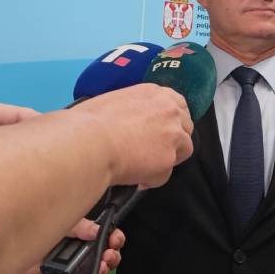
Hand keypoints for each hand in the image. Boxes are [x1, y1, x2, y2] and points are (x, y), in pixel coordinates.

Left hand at [17, 219, 125, 273]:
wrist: (7, 245)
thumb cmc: (35, 229)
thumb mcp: (62, 220)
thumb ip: (80, 225)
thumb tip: (97, 231)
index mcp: (82, 234)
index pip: (106, 236)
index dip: (115, 238)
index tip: (115, 239)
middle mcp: (79, 250)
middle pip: (106, 256)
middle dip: (113, 256)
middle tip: (109, 255)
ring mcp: (71, 268)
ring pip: (97, 273)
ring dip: (104, 271)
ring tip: (100, 267)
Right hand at [77, 84, 194, 187]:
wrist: (88, 142)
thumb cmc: (88, 123)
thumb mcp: (113, 102)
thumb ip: (132, 110)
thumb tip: (128, 124)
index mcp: (154, 93)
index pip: (177, 104)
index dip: (171, 120)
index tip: (164, 129)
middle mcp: (169, 110)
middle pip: (186, 126)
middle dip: (174, 139)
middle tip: (154, 151)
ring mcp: (173, 133)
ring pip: (184, 150)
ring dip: (168, 159)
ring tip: (144, 166)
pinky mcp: (169, 157)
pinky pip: (165, 174)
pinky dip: (153, 179)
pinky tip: (136, 178)